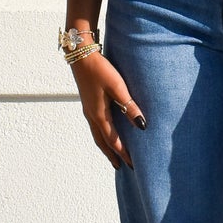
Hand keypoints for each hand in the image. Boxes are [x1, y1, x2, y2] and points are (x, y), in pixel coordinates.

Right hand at [72, 52, 144, 169]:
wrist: (80, 56)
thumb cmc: (100, 70)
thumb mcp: (118, 87)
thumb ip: (129, 106)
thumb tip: (142, 125)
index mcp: (99, 115)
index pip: (113, 140)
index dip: (123, 153)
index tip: (132, 164)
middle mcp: (92, 116)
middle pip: (102, 142)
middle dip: (112, 155)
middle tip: (120, 167)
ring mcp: (88, 110)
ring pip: (97, 135)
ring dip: (105, 147)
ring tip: (113, 155)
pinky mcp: (88, 104)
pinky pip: (95, 127)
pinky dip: (101, 136)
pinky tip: (105, 132)